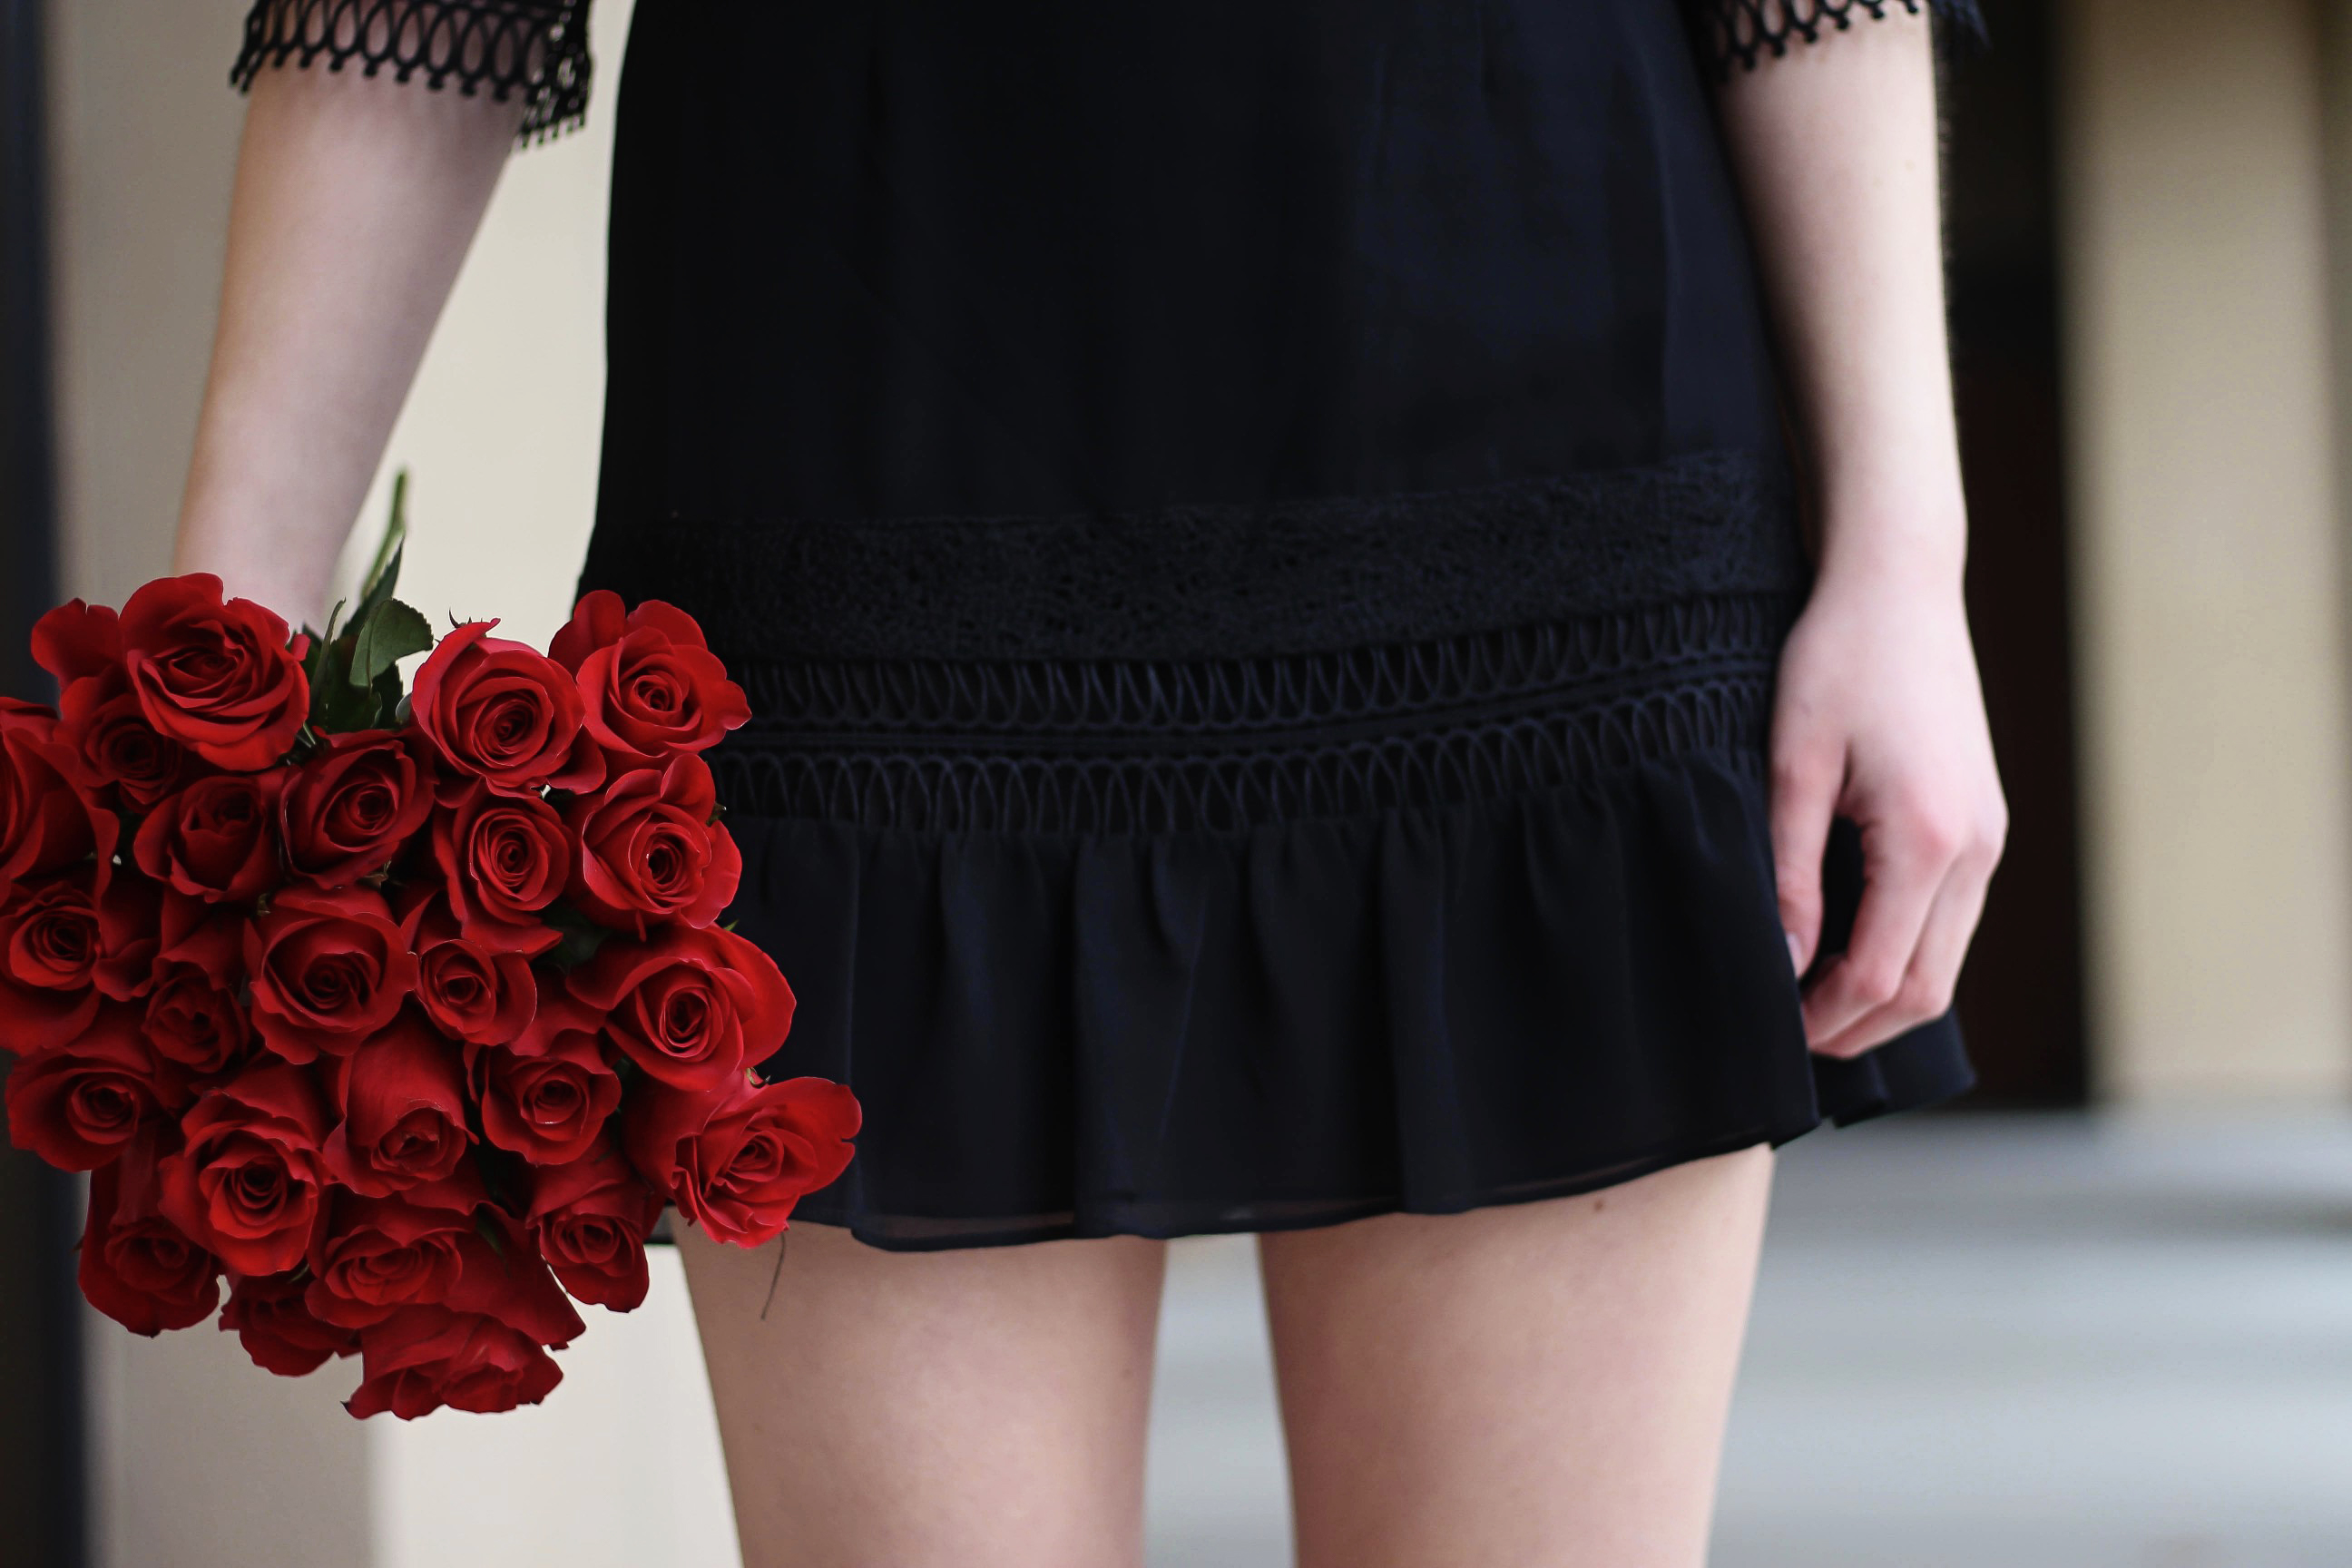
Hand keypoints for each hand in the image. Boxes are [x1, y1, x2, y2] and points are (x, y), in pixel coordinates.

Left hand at [1768, 553, 2007, 1057]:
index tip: (1768, 1029)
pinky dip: (1902, 953)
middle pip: (1928, 990)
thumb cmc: (1837, 660)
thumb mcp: (1790, 765)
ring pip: (1946, 961)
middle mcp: (1976, 849)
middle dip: (1857, 1027)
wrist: (1900, 588)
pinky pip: (1950, 919)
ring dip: (1881, 996)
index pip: (1883, 976)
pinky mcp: (1982, 824)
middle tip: (1784, 1036)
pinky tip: (1842, 948)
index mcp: (1929, 840)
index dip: (1825, 1019)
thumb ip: (1788, 872)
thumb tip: (1783, 966)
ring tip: (1805, 999)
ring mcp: (1989, 838)